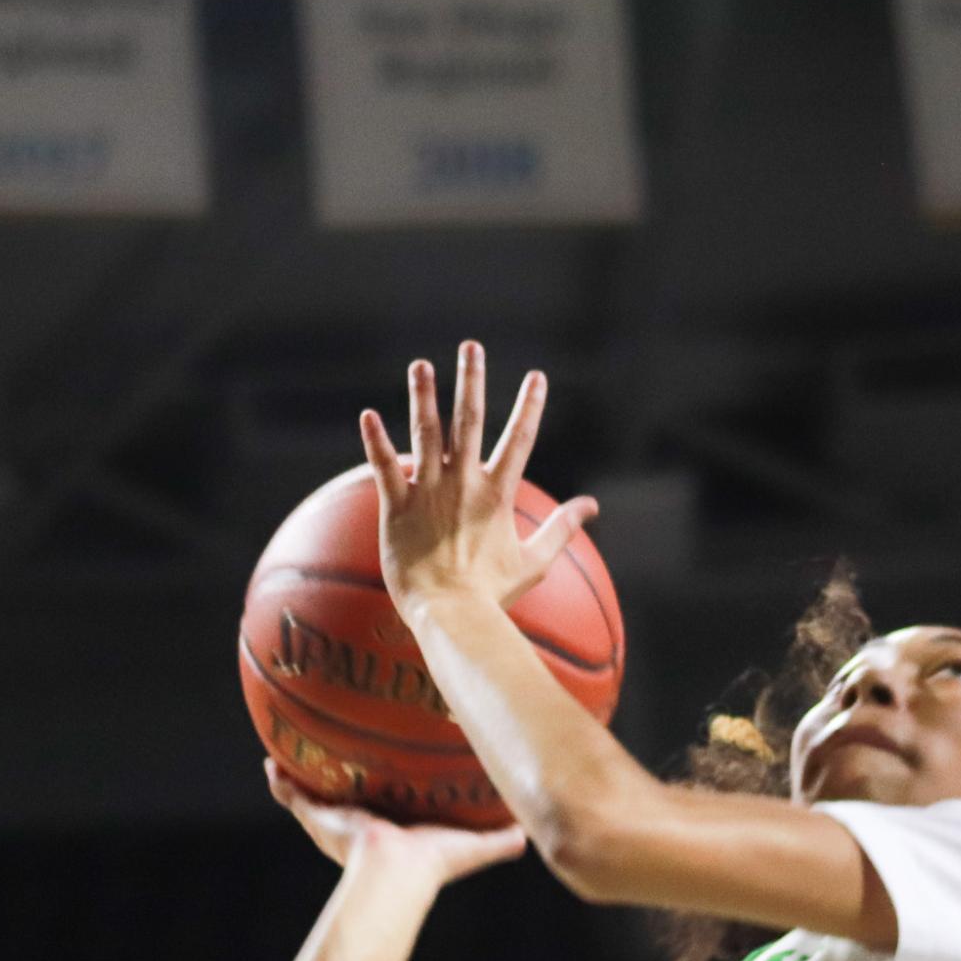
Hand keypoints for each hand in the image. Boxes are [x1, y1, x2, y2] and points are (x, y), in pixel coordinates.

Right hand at [267, 761, 526, 884]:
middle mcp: (364, 821)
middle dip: (348, 774)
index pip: (394, 802)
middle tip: (345, 745)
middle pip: (353, 792)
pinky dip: (281, 781)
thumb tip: (533, 834)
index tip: (396, 765)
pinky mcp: (320, 816)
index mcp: (396, 829)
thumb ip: (501, 841)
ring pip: (318, 791)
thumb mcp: (472, 846)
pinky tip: (271, 761)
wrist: (396, 874)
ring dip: (308, 771)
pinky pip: (294, 795)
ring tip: (296, 747)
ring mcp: (339, 819)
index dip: (393, 788)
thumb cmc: (433, 865)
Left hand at [359, 340, 598, 624]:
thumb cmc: (493, 593)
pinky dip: (376, 441)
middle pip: (469, 421)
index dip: (529, 405)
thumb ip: (563, 528)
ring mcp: (429, 492)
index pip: (519, 438)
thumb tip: (592, 506)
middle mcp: (464, 483)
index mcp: (498, 493)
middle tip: (471, 346)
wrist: (451, 614)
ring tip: (422, 365)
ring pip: (427, 433)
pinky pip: (384, 468)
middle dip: (471, 380)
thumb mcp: (535, 560)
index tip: (537, 376)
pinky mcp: (397, 508)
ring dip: (424, 396)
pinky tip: (368, 414)